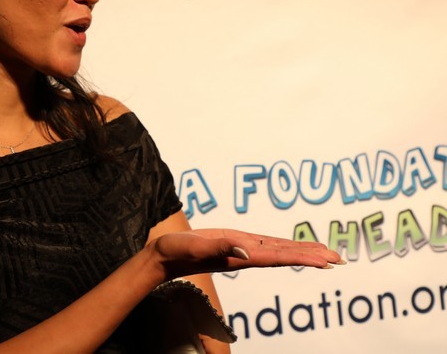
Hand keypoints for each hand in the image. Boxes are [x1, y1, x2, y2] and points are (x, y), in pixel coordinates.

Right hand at [150, 228, 342, 280]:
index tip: (327, 261)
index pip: (280, 257)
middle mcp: (246, 254)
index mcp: (241, 256)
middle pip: (286, 255)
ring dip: (302, 252)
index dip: (305, 258)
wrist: (163, 256)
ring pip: (278, 250)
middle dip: (312, 256)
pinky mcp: (234, 241)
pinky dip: (283, 245)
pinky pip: (265, 244)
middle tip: (340, 259)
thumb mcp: (197, 247)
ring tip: (325, 254)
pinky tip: (291, 247)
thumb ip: (221, 247)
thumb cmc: (177, 251)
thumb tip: (248, 251)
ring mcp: (241, 248)